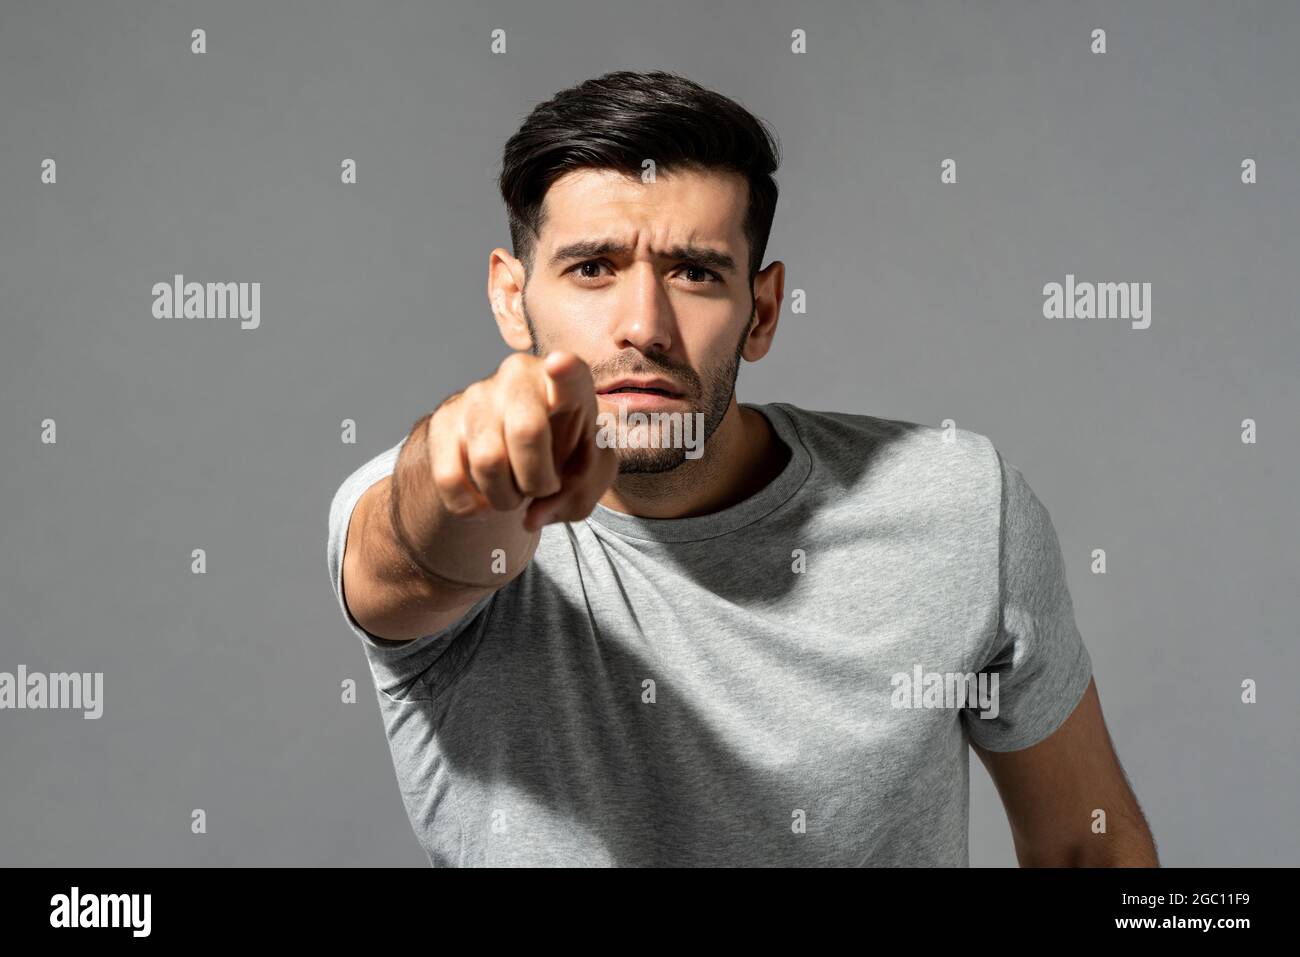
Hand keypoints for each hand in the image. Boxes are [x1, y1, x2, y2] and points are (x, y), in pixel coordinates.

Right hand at [427, 351, 617, 531]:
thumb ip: (579, 494)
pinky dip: (470, 506)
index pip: (569, 372)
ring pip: (488, 462)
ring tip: (513, 489)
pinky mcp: (443, 420)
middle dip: (538, 480)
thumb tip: (532, 517)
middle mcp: (519, 377)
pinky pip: (449, 478)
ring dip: (505, 498)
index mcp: (568, 381)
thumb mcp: (588, 475)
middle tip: (541, 486)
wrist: (514, 450)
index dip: (564, 371)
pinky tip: (483, 499)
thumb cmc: (564, 454)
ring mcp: (477, 395)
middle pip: (526, 432)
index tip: (560, 365)